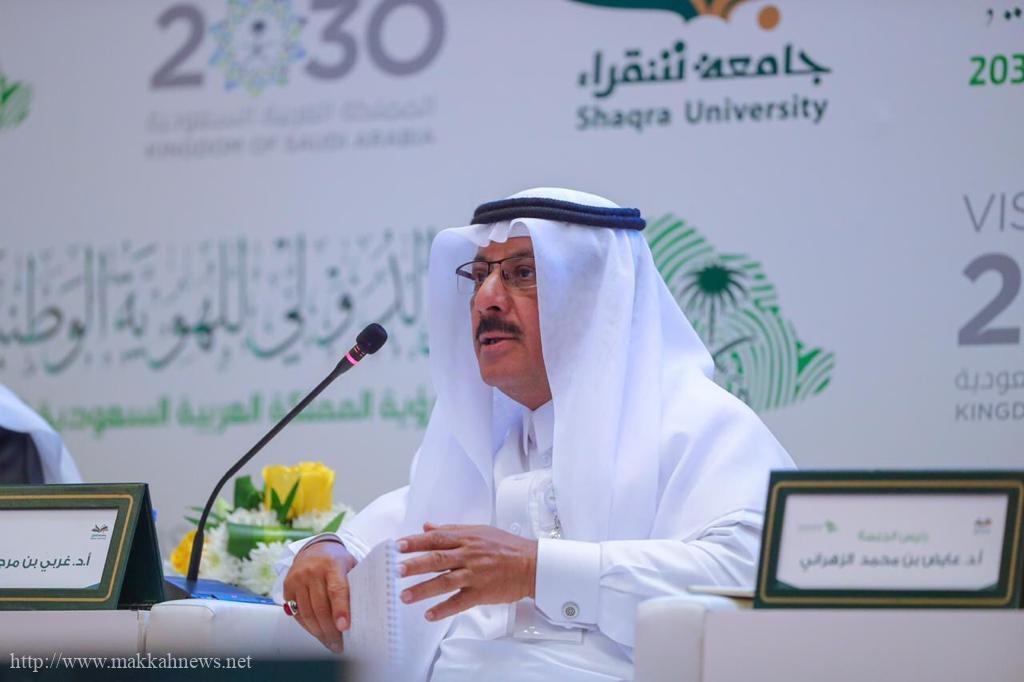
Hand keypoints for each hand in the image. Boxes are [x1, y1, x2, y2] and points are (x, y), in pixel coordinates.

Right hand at [283, 539, 357, 652]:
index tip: (344, 627)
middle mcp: (312, 571)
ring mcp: (298, 579)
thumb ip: (357, 582)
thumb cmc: (337, 561)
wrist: (314, 549)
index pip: (336, 590)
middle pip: (320, 607)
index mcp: (332, 564)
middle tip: (339, 644)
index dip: (340, 610)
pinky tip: (318, 633)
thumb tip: (370, 607)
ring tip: (330, 643)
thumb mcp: (350, 565)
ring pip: (307, 613)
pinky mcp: (287, 587)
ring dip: (319, 632)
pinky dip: (308, 626)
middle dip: (330, 630)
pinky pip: (297, 613)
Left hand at [397, 522, 537, 621]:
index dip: (416, 542)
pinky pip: (459, 602)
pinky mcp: (481, 593)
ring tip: (405, 596)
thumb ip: (451, 530)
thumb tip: (427, 526)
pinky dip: (444, 609)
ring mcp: (475, 575)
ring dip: (423, 590)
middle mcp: (469, 555)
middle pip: (437, 559)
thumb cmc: (506, 547)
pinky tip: (429, 614)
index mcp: (467, 539)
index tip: (397, 546)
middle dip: (415, 565)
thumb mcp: (479, 531)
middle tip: (397, 571)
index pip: (436, 538)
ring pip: (445, 582)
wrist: (531, 564)